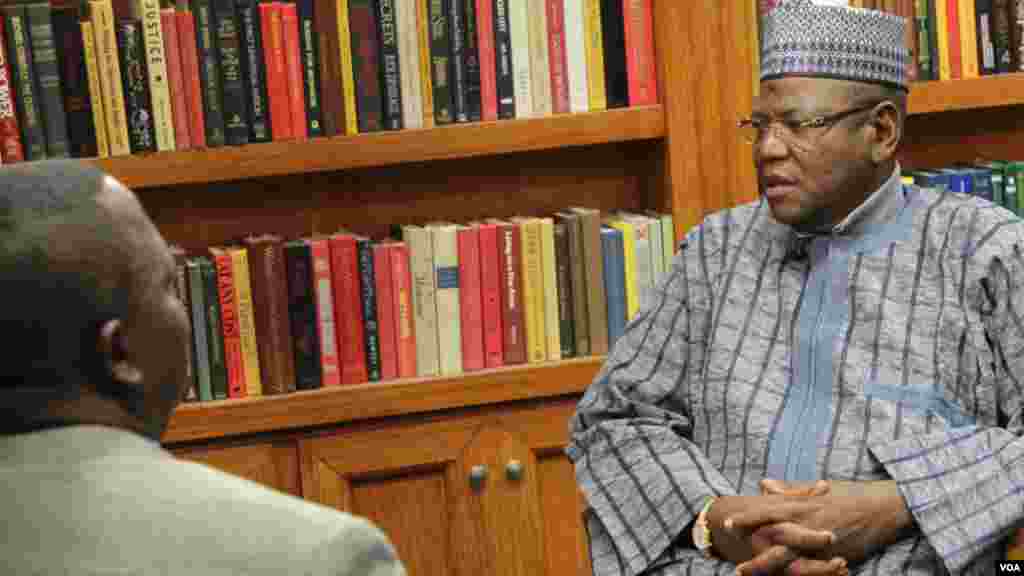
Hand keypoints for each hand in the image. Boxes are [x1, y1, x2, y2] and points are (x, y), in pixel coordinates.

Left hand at [726, 480, 913, 575]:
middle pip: (775, 541)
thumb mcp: (815, 490)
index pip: (768, 512)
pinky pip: (814, 571)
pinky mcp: (836, 557)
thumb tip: (763, 484)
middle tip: (735, 565)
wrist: (884, 507)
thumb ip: (788, 491)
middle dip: (754, 554)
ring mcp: (822, 543)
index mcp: (802, 506)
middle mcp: (809, 524)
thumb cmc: (849, 496)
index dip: (747, 518)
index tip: (726, 524)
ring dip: (770, 570)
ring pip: (792, 561)